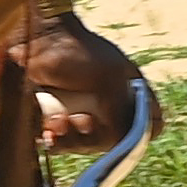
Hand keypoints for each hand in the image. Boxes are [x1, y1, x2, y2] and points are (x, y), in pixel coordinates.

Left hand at [22, 17, 146, 151]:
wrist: (34, 40)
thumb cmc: (76, 52)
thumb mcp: (106, 79)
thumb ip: (120, 113)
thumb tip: (121, 144)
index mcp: (133, 91)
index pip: (151, 125)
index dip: (141, 136)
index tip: (122, 135)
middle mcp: (112, 105)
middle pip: (116, 144)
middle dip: (96, 138)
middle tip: (81, 120)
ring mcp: (86, 112)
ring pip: (87, 146)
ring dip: (72, 139)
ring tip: (59, 121)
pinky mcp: (60, 118)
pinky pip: (62, 143)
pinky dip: (55, 140)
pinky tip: (48, 128)